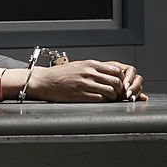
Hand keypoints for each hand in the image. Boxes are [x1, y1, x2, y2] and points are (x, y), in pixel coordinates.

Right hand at [28, 59, 146, 102]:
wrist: (45, 81)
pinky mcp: (80, 95)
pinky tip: (103, 102)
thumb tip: (108, 73)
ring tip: (112, 99)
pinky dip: (105, 101)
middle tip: (120, 94)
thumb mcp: (79, 65)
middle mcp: (89, 73)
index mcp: (90, 64)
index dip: (121, 79)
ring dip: (114, 97)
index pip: (115, 70)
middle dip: (120, 89)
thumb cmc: (60, 74)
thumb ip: (94, 68)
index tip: (121, 84)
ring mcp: (85, 84)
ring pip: (109, 91)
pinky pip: (99, 99)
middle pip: (115, 81)